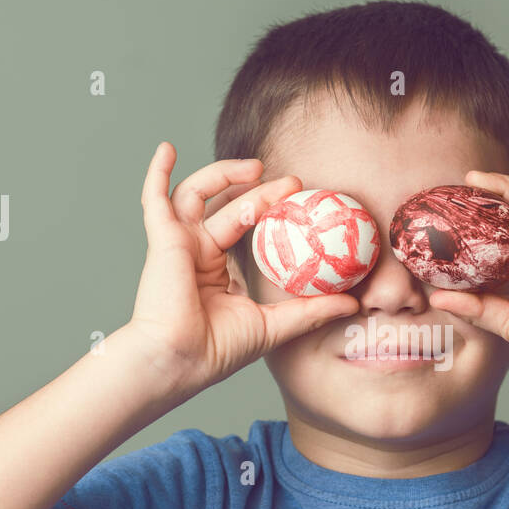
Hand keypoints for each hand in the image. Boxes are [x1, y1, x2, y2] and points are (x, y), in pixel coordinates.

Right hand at [125, 142, 358, 394]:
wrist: (182, 360)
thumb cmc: (219, 351)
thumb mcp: (275, 326)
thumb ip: (311, 311)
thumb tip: (353, 304)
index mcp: (218, 271)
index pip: (246, 230)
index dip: (270, 212)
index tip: (301, 201)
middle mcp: (197, 253)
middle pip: (228, 207)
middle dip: (260, 191)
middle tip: (292, 182)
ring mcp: (178, 244)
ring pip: (199, 195)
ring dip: (224, 174)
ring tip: (256, 167)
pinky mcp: (162, 240)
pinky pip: (155, 199)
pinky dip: (157, 172)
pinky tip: (167, 148)